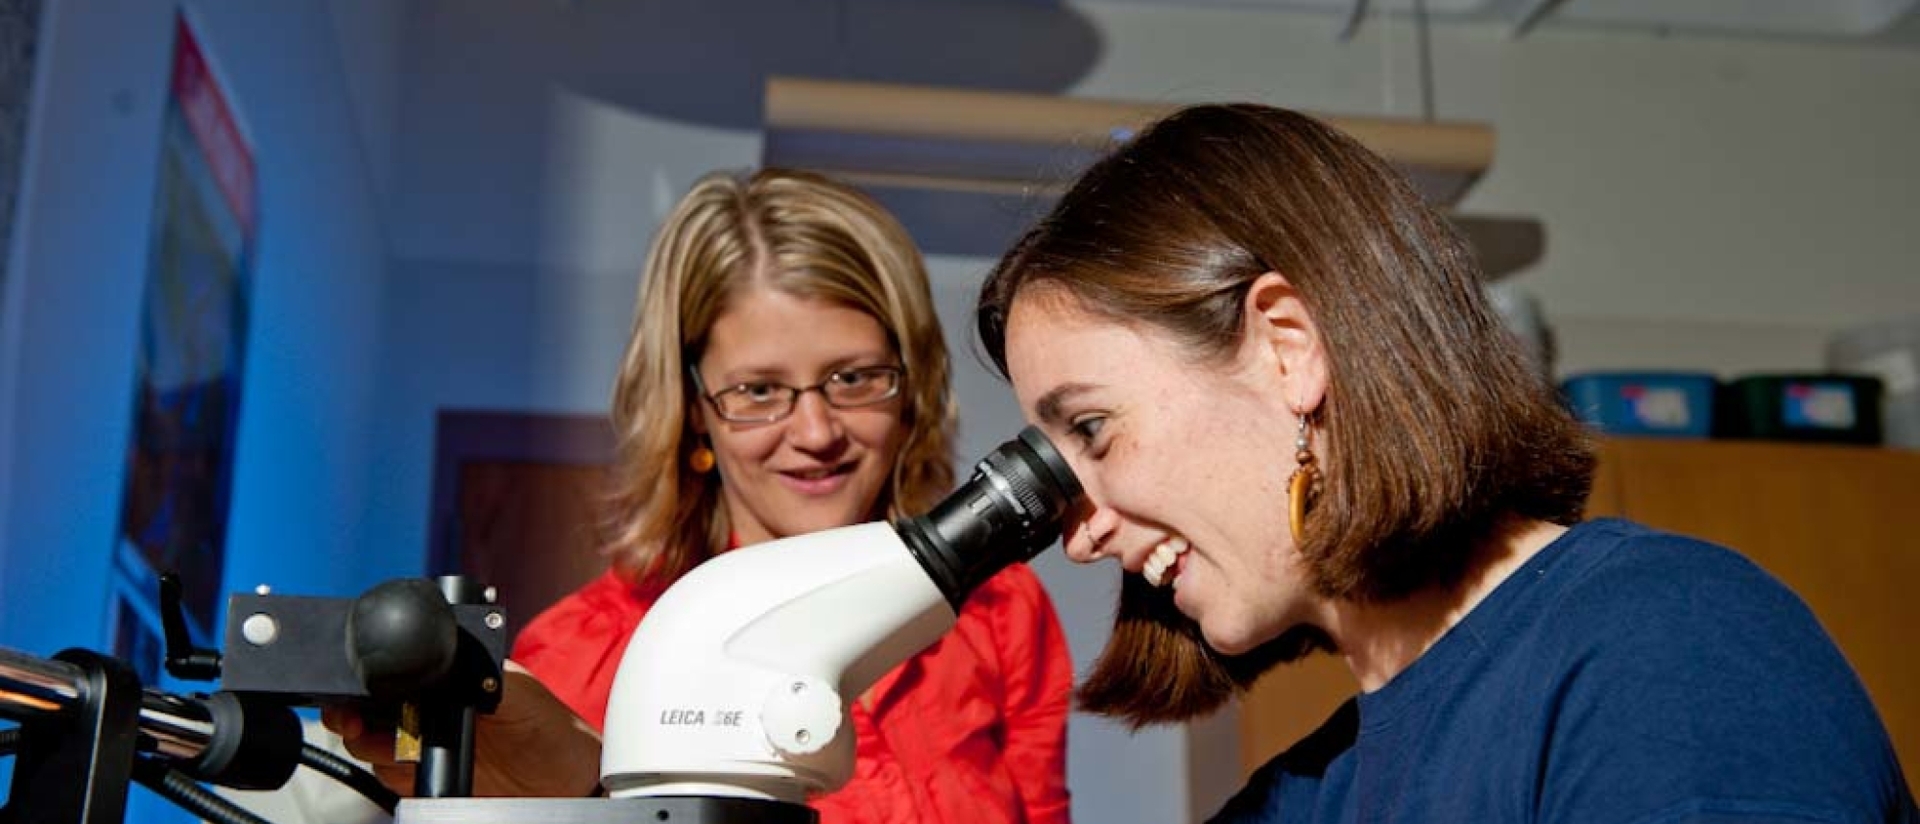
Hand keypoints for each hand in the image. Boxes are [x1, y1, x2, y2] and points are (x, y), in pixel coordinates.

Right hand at [321, 660, 602, 797]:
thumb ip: (481, 675)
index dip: (370, 678)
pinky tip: (411, 768)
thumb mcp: (519, 690)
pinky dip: (391, 774)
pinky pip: (389, 777)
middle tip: (356, 721)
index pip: (396, 673)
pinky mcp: (424, 782)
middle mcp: (429, 710)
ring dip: (370, 745)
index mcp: (448, 678)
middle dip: (353, 712)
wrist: (568, 784)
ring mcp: (424, 747)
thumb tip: (449, 665)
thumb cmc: (553, 730)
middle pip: (368, 707)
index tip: (358, 687)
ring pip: (369, 744)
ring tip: (397, 747)